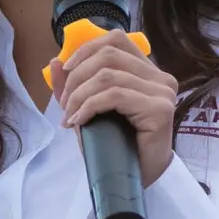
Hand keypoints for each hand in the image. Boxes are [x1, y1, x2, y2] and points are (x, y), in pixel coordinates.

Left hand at [46, 29, 177, 185]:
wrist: (136, 179)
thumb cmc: (116, 145)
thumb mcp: (89, 110)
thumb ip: (74, 86)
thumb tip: (55, 61)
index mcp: (147, 71)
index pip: (116, 40)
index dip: (86, 50)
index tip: (66, 71)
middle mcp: (160, 77)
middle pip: (108, 55)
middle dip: (77, 77)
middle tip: (65, 104)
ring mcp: (163, 92)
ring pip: (108, 76)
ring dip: (79, 96)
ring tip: (70, 116)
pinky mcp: (160, 109)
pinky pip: (115, 95)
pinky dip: (89, 106)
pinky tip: (79, 121)